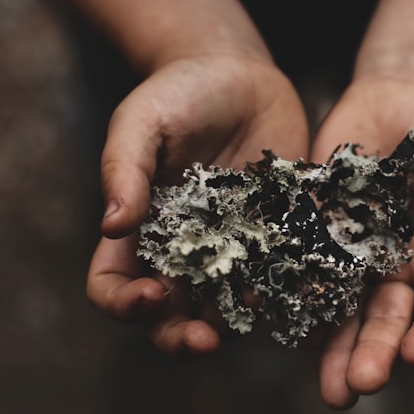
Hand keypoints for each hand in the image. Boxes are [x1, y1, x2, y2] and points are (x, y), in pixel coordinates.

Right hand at [86, 53, 308, 354]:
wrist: (240, 74)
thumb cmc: (178, 93)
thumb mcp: (142, 120)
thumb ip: (124, 168)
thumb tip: (112, 226)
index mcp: (139, 229)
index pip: (112, 285)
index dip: (123, 304)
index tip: (151, 295)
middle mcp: (182, 250)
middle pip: (168, 316)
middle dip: (181, 337)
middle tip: (207, 340)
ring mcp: (231, 249)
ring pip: (227, 308)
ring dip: (237, 321)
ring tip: (257, 310)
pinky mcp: (276, 236)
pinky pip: (280, 276)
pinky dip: (288, 289)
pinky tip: (302, 286)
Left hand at [311, 77, 413, 407]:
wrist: (410, 95)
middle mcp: (394, 270)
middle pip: (383, 321)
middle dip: (371, 354)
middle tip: (356, 387)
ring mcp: (351, 251)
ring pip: (339, 307)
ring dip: (330, 346)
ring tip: (326, 387)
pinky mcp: (314, 225)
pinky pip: (298, 259)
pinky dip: (285, 288)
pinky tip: (270, 313)